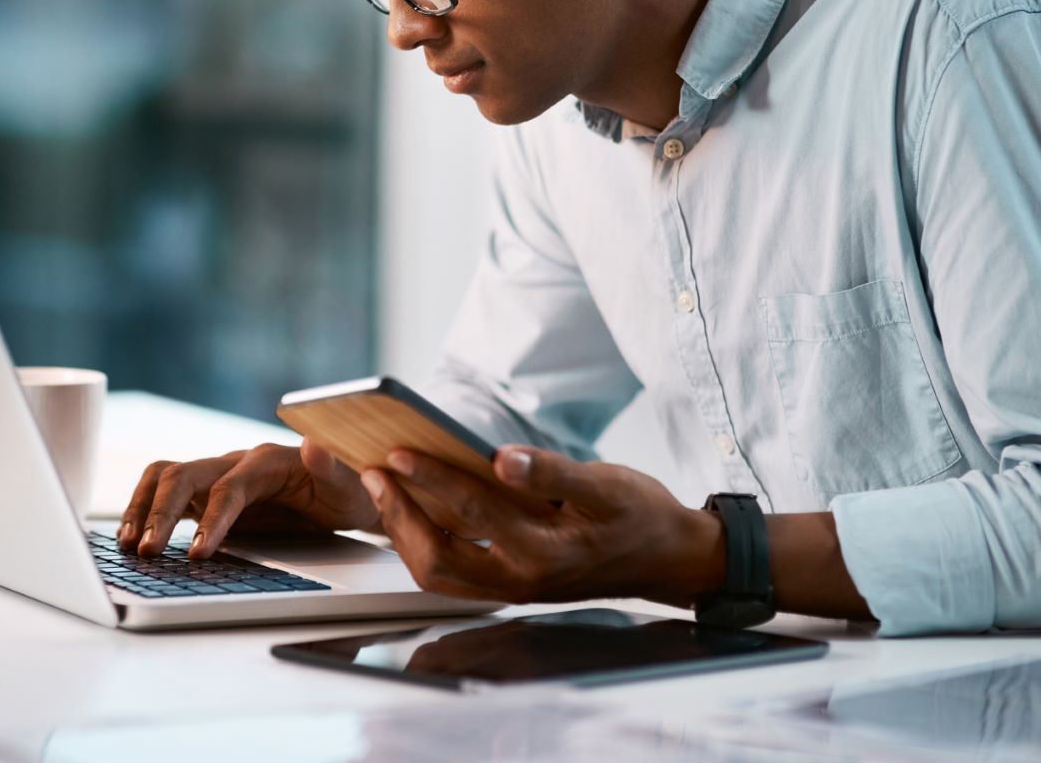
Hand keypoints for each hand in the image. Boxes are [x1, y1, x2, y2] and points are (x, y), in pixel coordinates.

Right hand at [119, 439, 379, 557]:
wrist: (347, 494)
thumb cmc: (350, 491)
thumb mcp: (351, 484)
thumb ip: (332, 466)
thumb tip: (314, 446)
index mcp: (267, 461)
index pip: (229, 487)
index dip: (212, 518)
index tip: (199, 552)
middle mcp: (235, 462)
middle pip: (184, 475)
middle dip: (161, 513)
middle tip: (147, 552)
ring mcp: (218, 477)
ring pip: (165, 478)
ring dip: (143, 508)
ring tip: (129, 545)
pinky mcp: (207, 495)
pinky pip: (166, 495)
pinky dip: (145, 513)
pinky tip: (134, 540)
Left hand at [359, 445, 723, 606]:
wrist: (667, 558)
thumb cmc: (637, 515)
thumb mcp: (605, 485)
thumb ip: (552, 472)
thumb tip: (504, 458)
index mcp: (543, 550)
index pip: (470, 510)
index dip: (429, 479)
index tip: (396, 452)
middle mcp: (520, 578)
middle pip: (437, 556)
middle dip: (398, 514)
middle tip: (373, 472)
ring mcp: (512, 588)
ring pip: (438, 574)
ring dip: (404, 534)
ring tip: (384, 491)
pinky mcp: (510, 587)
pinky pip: (452, 575)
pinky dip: (423, 547)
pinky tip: (411, 515)